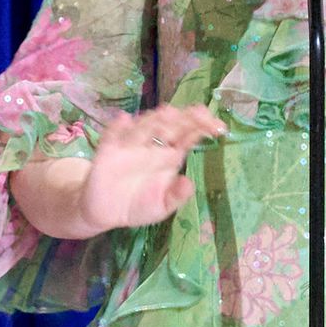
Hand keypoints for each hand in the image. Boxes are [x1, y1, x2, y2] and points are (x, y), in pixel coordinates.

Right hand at [77, 104, 224, 231]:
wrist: (107, 212)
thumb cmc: (139, 205)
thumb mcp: (162, 207)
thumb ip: (175, 196)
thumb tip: (189, 183)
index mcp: (170, 155)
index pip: (189, 135)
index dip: (203, 127)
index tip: (218, 127)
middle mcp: (153, 144)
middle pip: (170, 124)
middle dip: (184, 117)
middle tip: (197, 114)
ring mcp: (131, 144)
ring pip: (145, 125)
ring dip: (156, 118)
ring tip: (169, 114)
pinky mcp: (108, 149)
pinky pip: (112, 134)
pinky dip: (117, 126)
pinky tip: (123, 120)